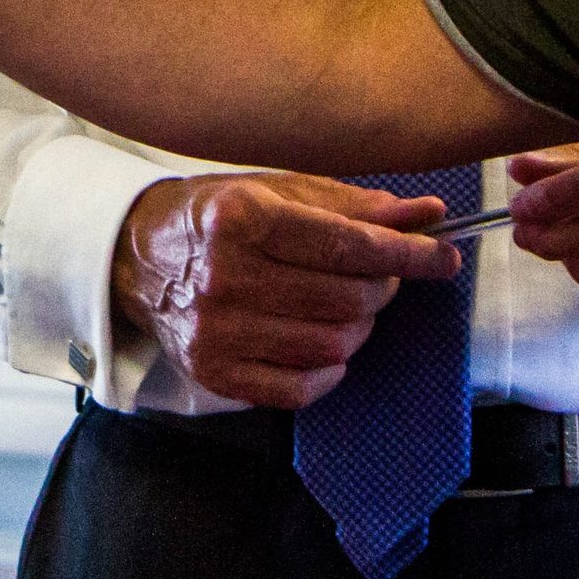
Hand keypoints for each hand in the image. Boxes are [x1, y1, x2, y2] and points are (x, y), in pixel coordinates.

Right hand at [110, 172, 467, 408]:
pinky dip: (328, 370)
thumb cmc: (215, 215)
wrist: (134, 255)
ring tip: (347, 306)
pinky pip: (300, 388)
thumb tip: (425, 214)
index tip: (443, 257)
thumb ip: (352, 205)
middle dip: (381, 287)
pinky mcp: (213, 372)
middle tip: (379, 274)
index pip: (347, 246)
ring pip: (331, 345)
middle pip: (346, 298)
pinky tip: (322, 343)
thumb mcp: (275, 190)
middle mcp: (224, 276)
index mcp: (240, 218)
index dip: (407, 254)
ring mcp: (215, 330)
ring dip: (359, 328)